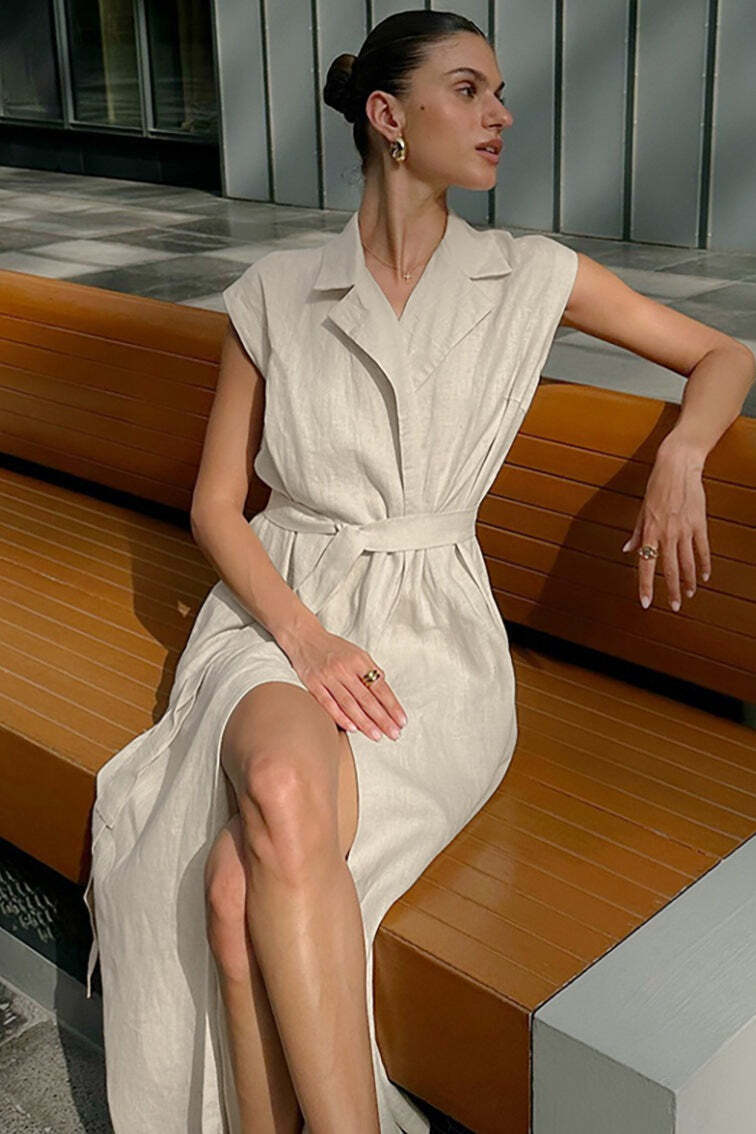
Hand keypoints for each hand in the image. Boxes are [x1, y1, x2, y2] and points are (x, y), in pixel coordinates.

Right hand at [284, 624, 407, 740]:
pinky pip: (328, 704)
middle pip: (367, 699)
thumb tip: (384, 688)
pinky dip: (341, 717)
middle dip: (382, 719)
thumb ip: (370, 670)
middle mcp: (345, 669)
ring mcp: (328, 677)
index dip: (392, 706)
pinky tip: (352, 728)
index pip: (380, 687)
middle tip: (394, 733)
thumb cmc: (333, 647)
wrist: (304, 637)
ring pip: (349, 704)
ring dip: (365, 722)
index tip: (401, 720)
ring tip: (376, 735)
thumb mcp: (357, 653)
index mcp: (359, 661)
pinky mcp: (313, 684)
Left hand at [621, 442, 710, 610]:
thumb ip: (637, 533)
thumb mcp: (642, 510)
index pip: (646, 565)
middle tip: (674, 607)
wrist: (677, 467)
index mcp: (649, 532)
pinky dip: (704, 564)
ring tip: (688, 595)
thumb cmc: (657, 487)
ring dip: (688, 582)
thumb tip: (627, 549)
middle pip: (670, 569)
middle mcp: (666, 534)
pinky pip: (703, 549)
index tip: (646, 602)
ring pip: (688, 563)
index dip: (645, 586)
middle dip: (671, 591)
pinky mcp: (699, 523)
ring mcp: (684, 529)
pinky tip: (704, 577)